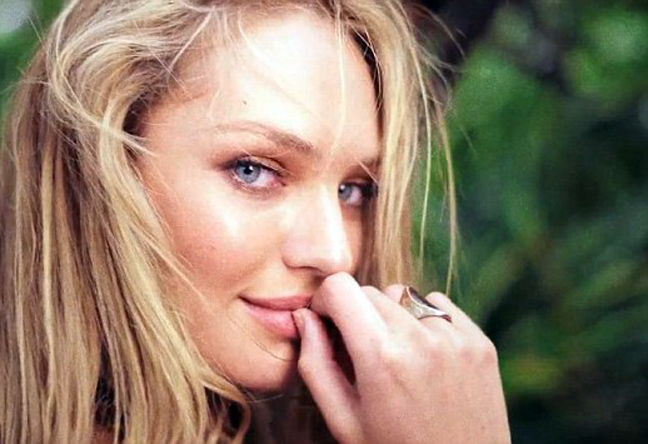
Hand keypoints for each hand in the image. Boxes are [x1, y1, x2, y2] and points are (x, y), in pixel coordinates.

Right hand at [292, 272, 510, 443]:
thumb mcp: (343, 420)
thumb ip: (315, 364)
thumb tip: (304, 317)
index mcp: (380, 357)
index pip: (339, 287)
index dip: (325, 302)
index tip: (328, 323)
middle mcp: (420, 339)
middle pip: (371, 291)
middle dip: (356, 314)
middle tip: (362, 352)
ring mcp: (455, 338)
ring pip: (404, 295)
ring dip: (391, 316)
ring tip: (397, 357)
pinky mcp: (479, 341)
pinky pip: (438, 304)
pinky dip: (424, 320)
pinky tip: (424, 356)